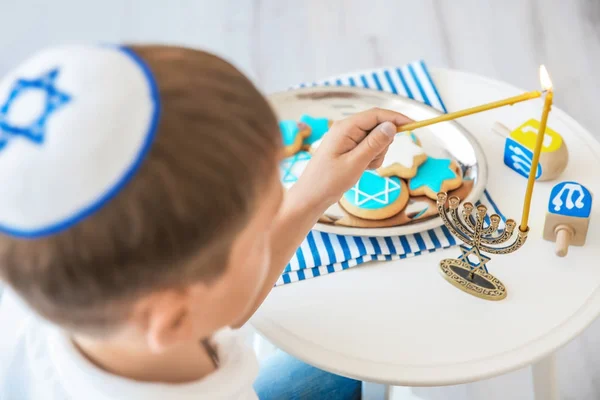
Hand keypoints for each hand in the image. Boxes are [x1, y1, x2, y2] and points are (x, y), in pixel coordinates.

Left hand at [291, 107, 412, 209]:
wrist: (311, 197)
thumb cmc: (328, 181)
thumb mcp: (355, 163)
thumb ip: (374, 144)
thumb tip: (392, 126)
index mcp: (345, 127)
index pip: (377, 114)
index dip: (397, 118)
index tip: (415, 126)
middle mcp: (346, 129)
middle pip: (378, 126)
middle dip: (382, 144)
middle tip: (371, 162)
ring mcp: (347, 138)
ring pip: (375, 139)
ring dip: (376, 154)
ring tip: (362, 168)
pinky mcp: (348, 148)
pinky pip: (369, 149)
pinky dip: (371, 159)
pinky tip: (360, 169)